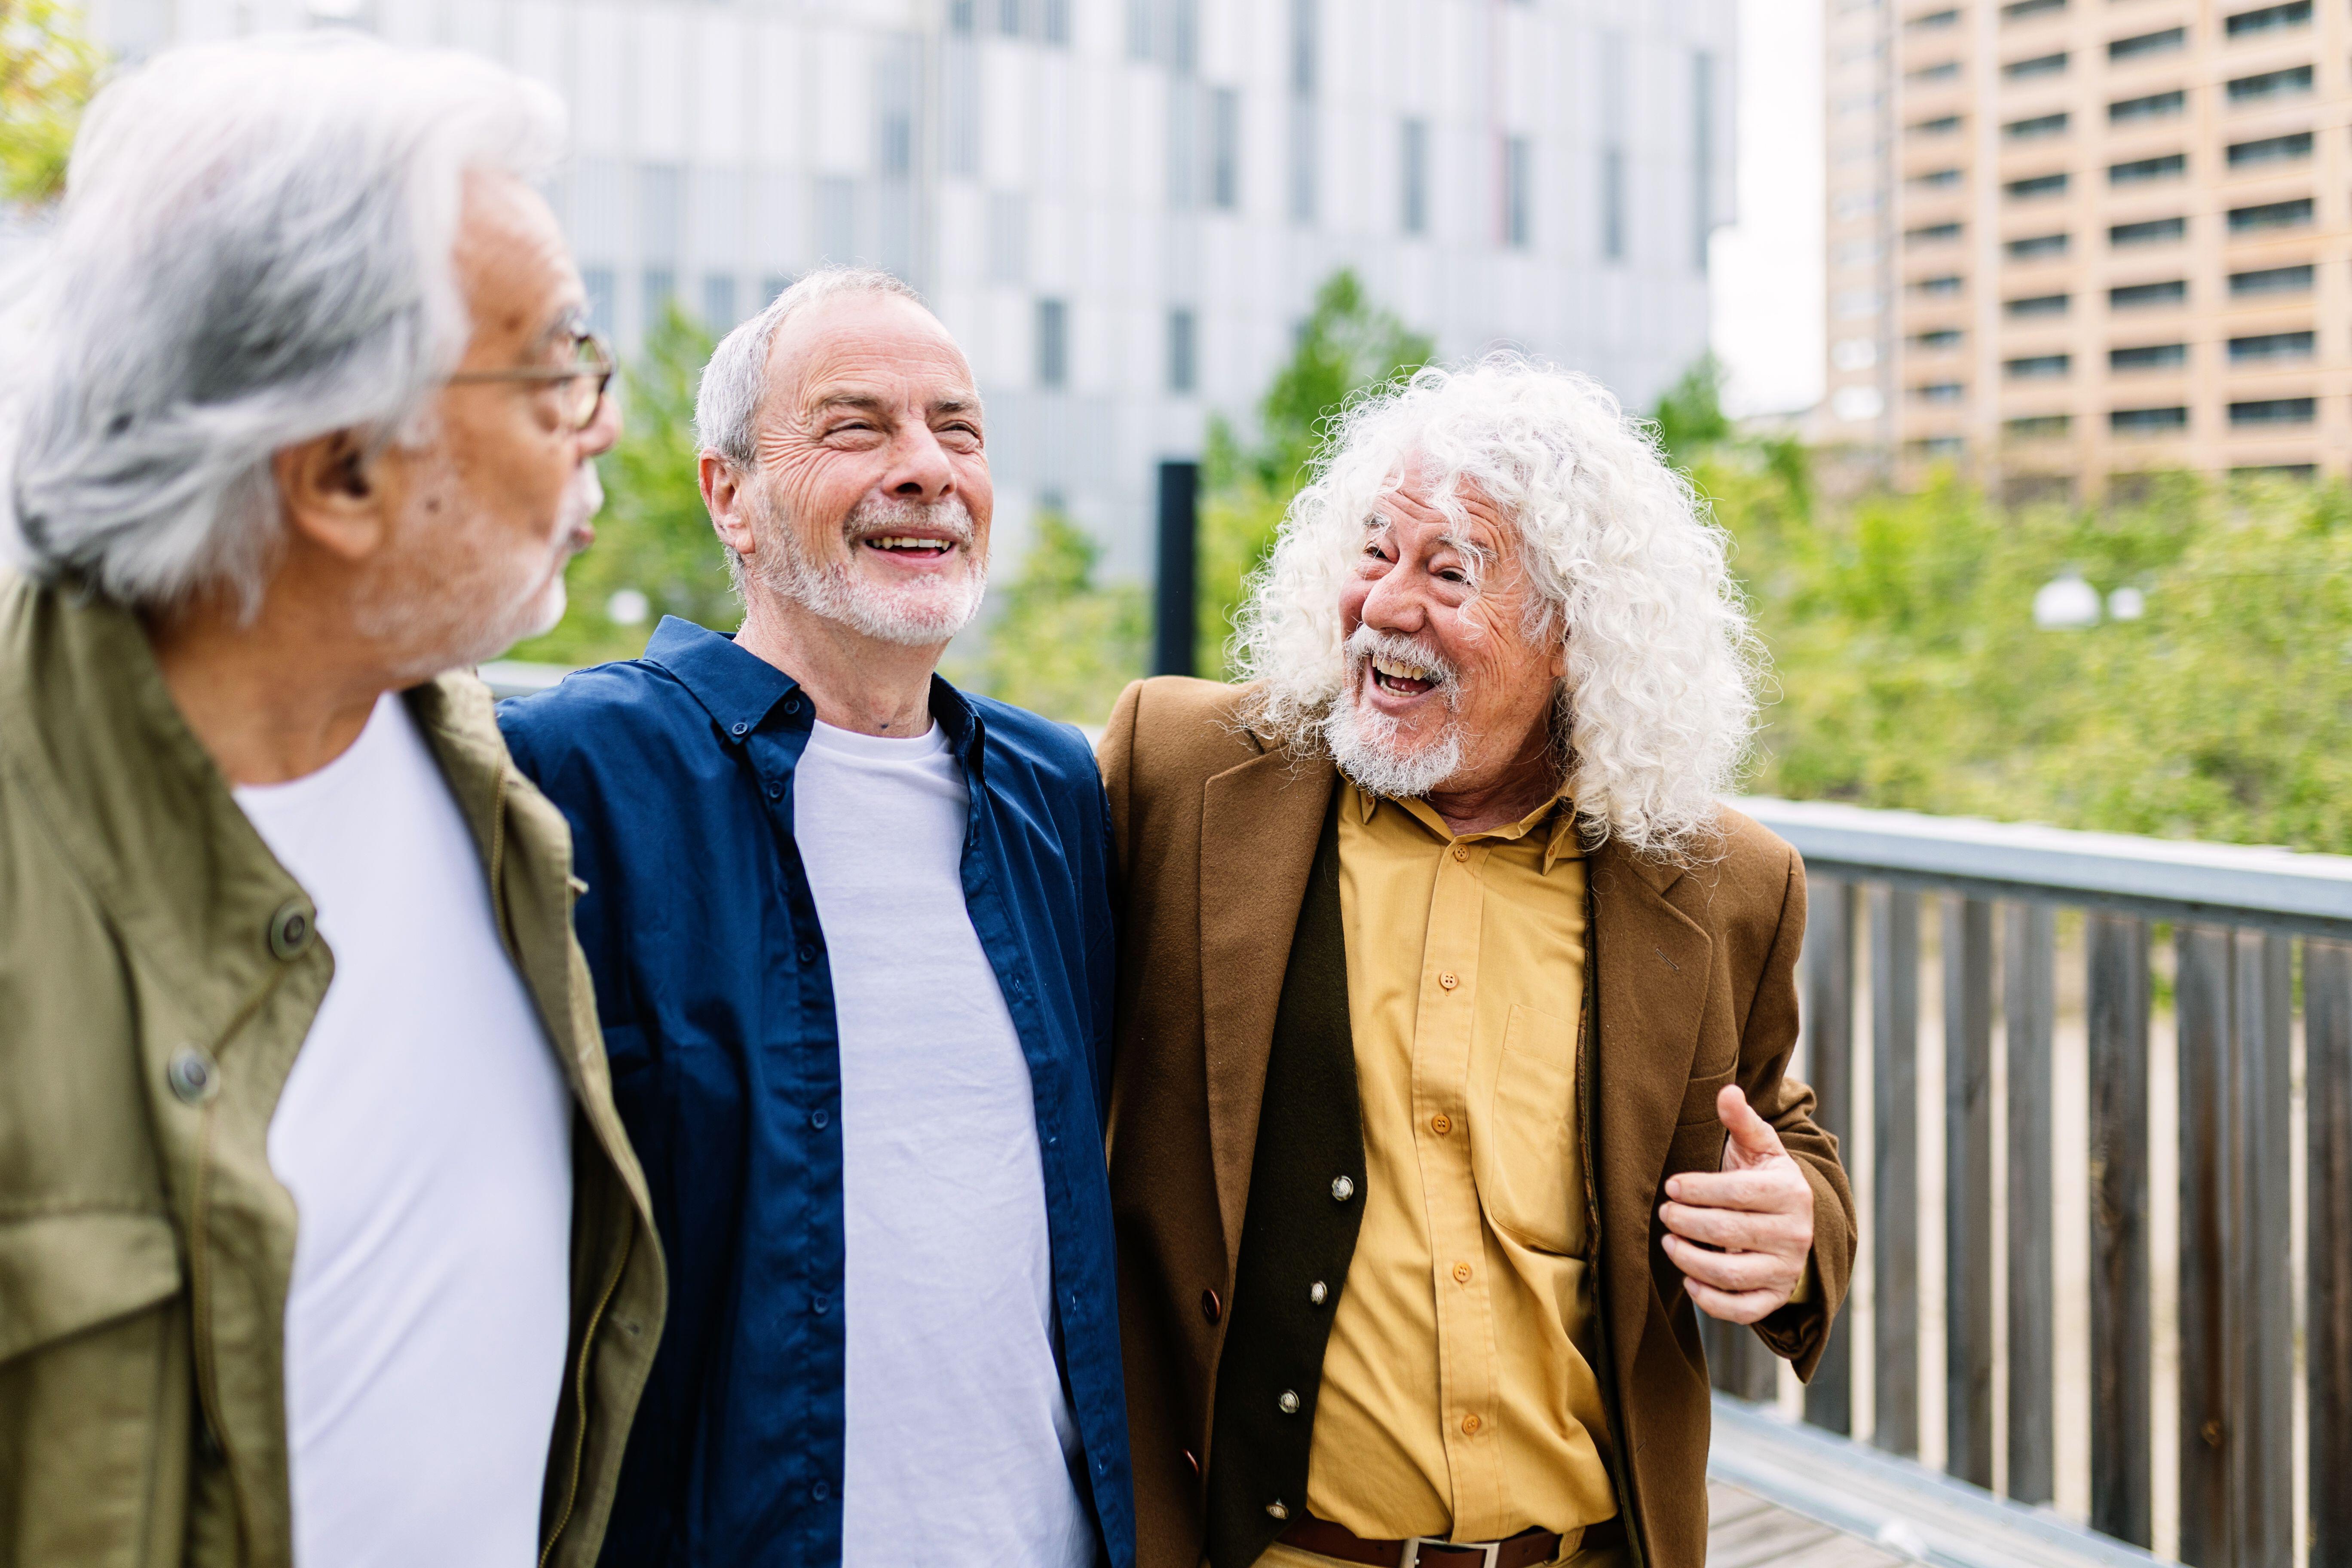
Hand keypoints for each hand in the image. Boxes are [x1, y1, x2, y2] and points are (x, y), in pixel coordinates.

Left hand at [1657, 1084, 1814, 1324]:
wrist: (1796, 1222)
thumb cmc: (1765, 1179)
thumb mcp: (1760, 1148)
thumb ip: (1741, 1121)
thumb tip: (1727, 1090)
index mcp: (1789, 1192)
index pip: (1738, 1192)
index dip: (1698, 1189)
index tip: (1670, 1186)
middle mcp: (1794, 1234)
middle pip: (1729, 1231)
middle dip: (1687, 1222)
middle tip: (1664, 1212)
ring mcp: (1786, 1269)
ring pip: (1733, 1273)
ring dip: (1691, 1260)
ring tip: (1668, 1243)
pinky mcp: (1776, 1296)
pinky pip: (1743, 1309)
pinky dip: (1712, 1301)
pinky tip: (1688, 1281)